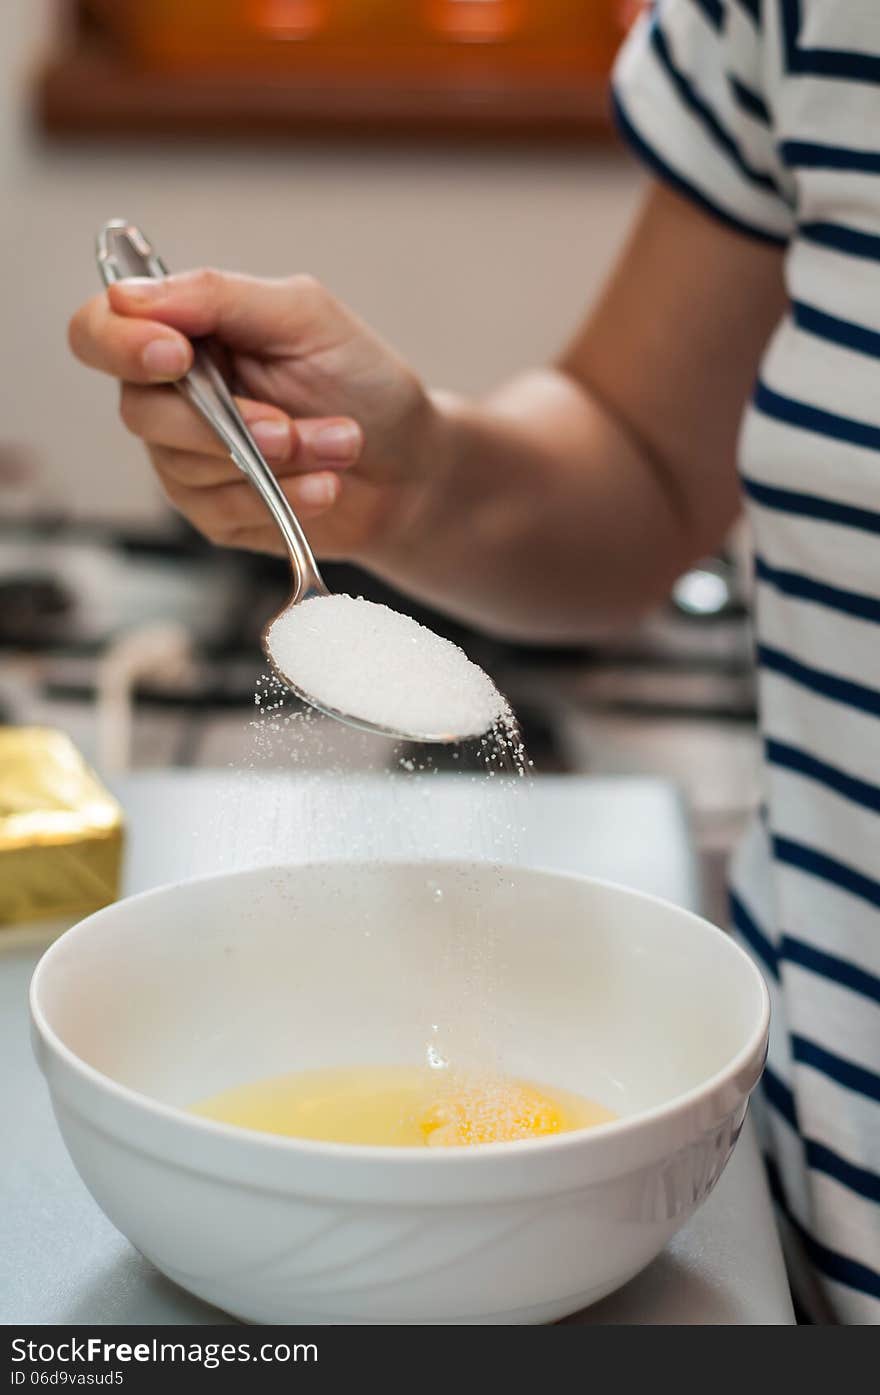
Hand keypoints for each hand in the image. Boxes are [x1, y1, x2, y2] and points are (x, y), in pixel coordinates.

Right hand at [68, 269, 438, 560]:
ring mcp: (188, 460)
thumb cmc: (362, 382)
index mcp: (184, 332)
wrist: (412, 464)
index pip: (99, 331)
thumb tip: (133, 295)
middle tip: (292, 426)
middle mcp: (172, 396)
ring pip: (187, 468)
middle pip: (140, 411)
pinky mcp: (215, 514)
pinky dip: (283, 498)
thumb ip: (219, 296)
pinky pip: (222, 512)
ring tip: (338, 445)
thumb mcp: (304, 316)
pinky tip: (325, 486)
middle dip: (227, 424)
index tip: (176, 354)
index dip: (121, 343)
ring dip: (275, 461)